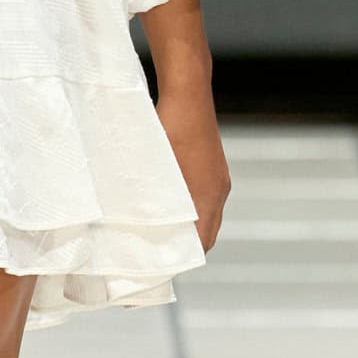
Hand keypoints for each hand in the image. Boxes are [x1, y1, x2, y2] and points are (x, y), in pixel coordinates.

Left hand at [154, 76, 229, 252]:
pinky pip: (206, 196)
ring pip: (206, 213)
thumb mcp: (156, 167)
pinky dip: (192, 207)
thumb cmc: (170, 126)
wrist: (188, 91)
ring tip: (161, 231)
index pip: (202, 242)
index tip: (163, 266)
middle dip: (186, 245)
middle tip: (158, 253)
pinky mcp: (214, 165)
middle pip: (207, 231)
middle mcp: (219, 190)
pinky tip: (170, 202)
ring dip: (189, 225)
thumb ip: (152, 198)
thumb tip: (138, 222)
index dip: (184, 257)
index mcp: (208, 195)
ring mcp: (219, 177)